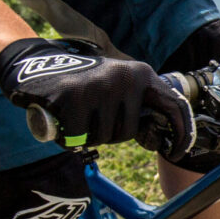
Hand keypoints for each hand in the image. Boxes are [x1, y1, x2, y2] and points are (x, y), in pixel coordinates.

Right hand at [0, 38, 191, 156]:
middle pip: (129, 132)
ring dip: (88, 136)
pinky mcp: (76, 96)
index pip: (174, 106)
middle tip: (92, 118)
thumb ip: (139, 104)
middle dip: (110, 134)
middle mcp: (126, 77)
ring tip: (77, 115)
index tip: (180, 152)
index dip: (182, 132)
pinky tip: (62, 120)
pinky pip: (79, 138)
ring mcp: (102, 85)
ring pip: (104, 137)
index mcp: (142, 74)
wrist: (37, 66)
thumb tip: (164, 137)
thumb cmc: (83, 85)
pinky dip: (68, 138)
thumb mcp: (117, 86)